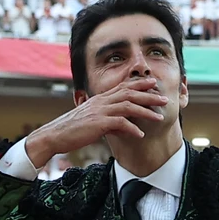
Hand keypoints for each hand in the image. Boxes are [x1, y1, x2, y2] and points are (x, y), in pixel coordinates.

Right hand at [24, 78, 169, 163]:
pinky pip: (119, 123)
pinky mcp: (97, 124)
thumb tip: (122, 127)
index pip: (123, 87)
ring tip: (159, 118)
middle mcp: (101, 102)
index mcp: (100, 99)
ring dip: (145, 111)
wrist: (54, 135)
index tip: (153, 84)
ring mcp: (99, 111)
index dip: (139, 84)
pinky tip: (140, 134)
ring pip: (128, 106)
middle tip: (164, 98)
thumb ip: (108, 121)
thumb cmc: (73, 130)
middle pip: (129, 93)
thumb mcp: (92, 121)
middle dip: (149, 95)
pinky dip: (132, 128)